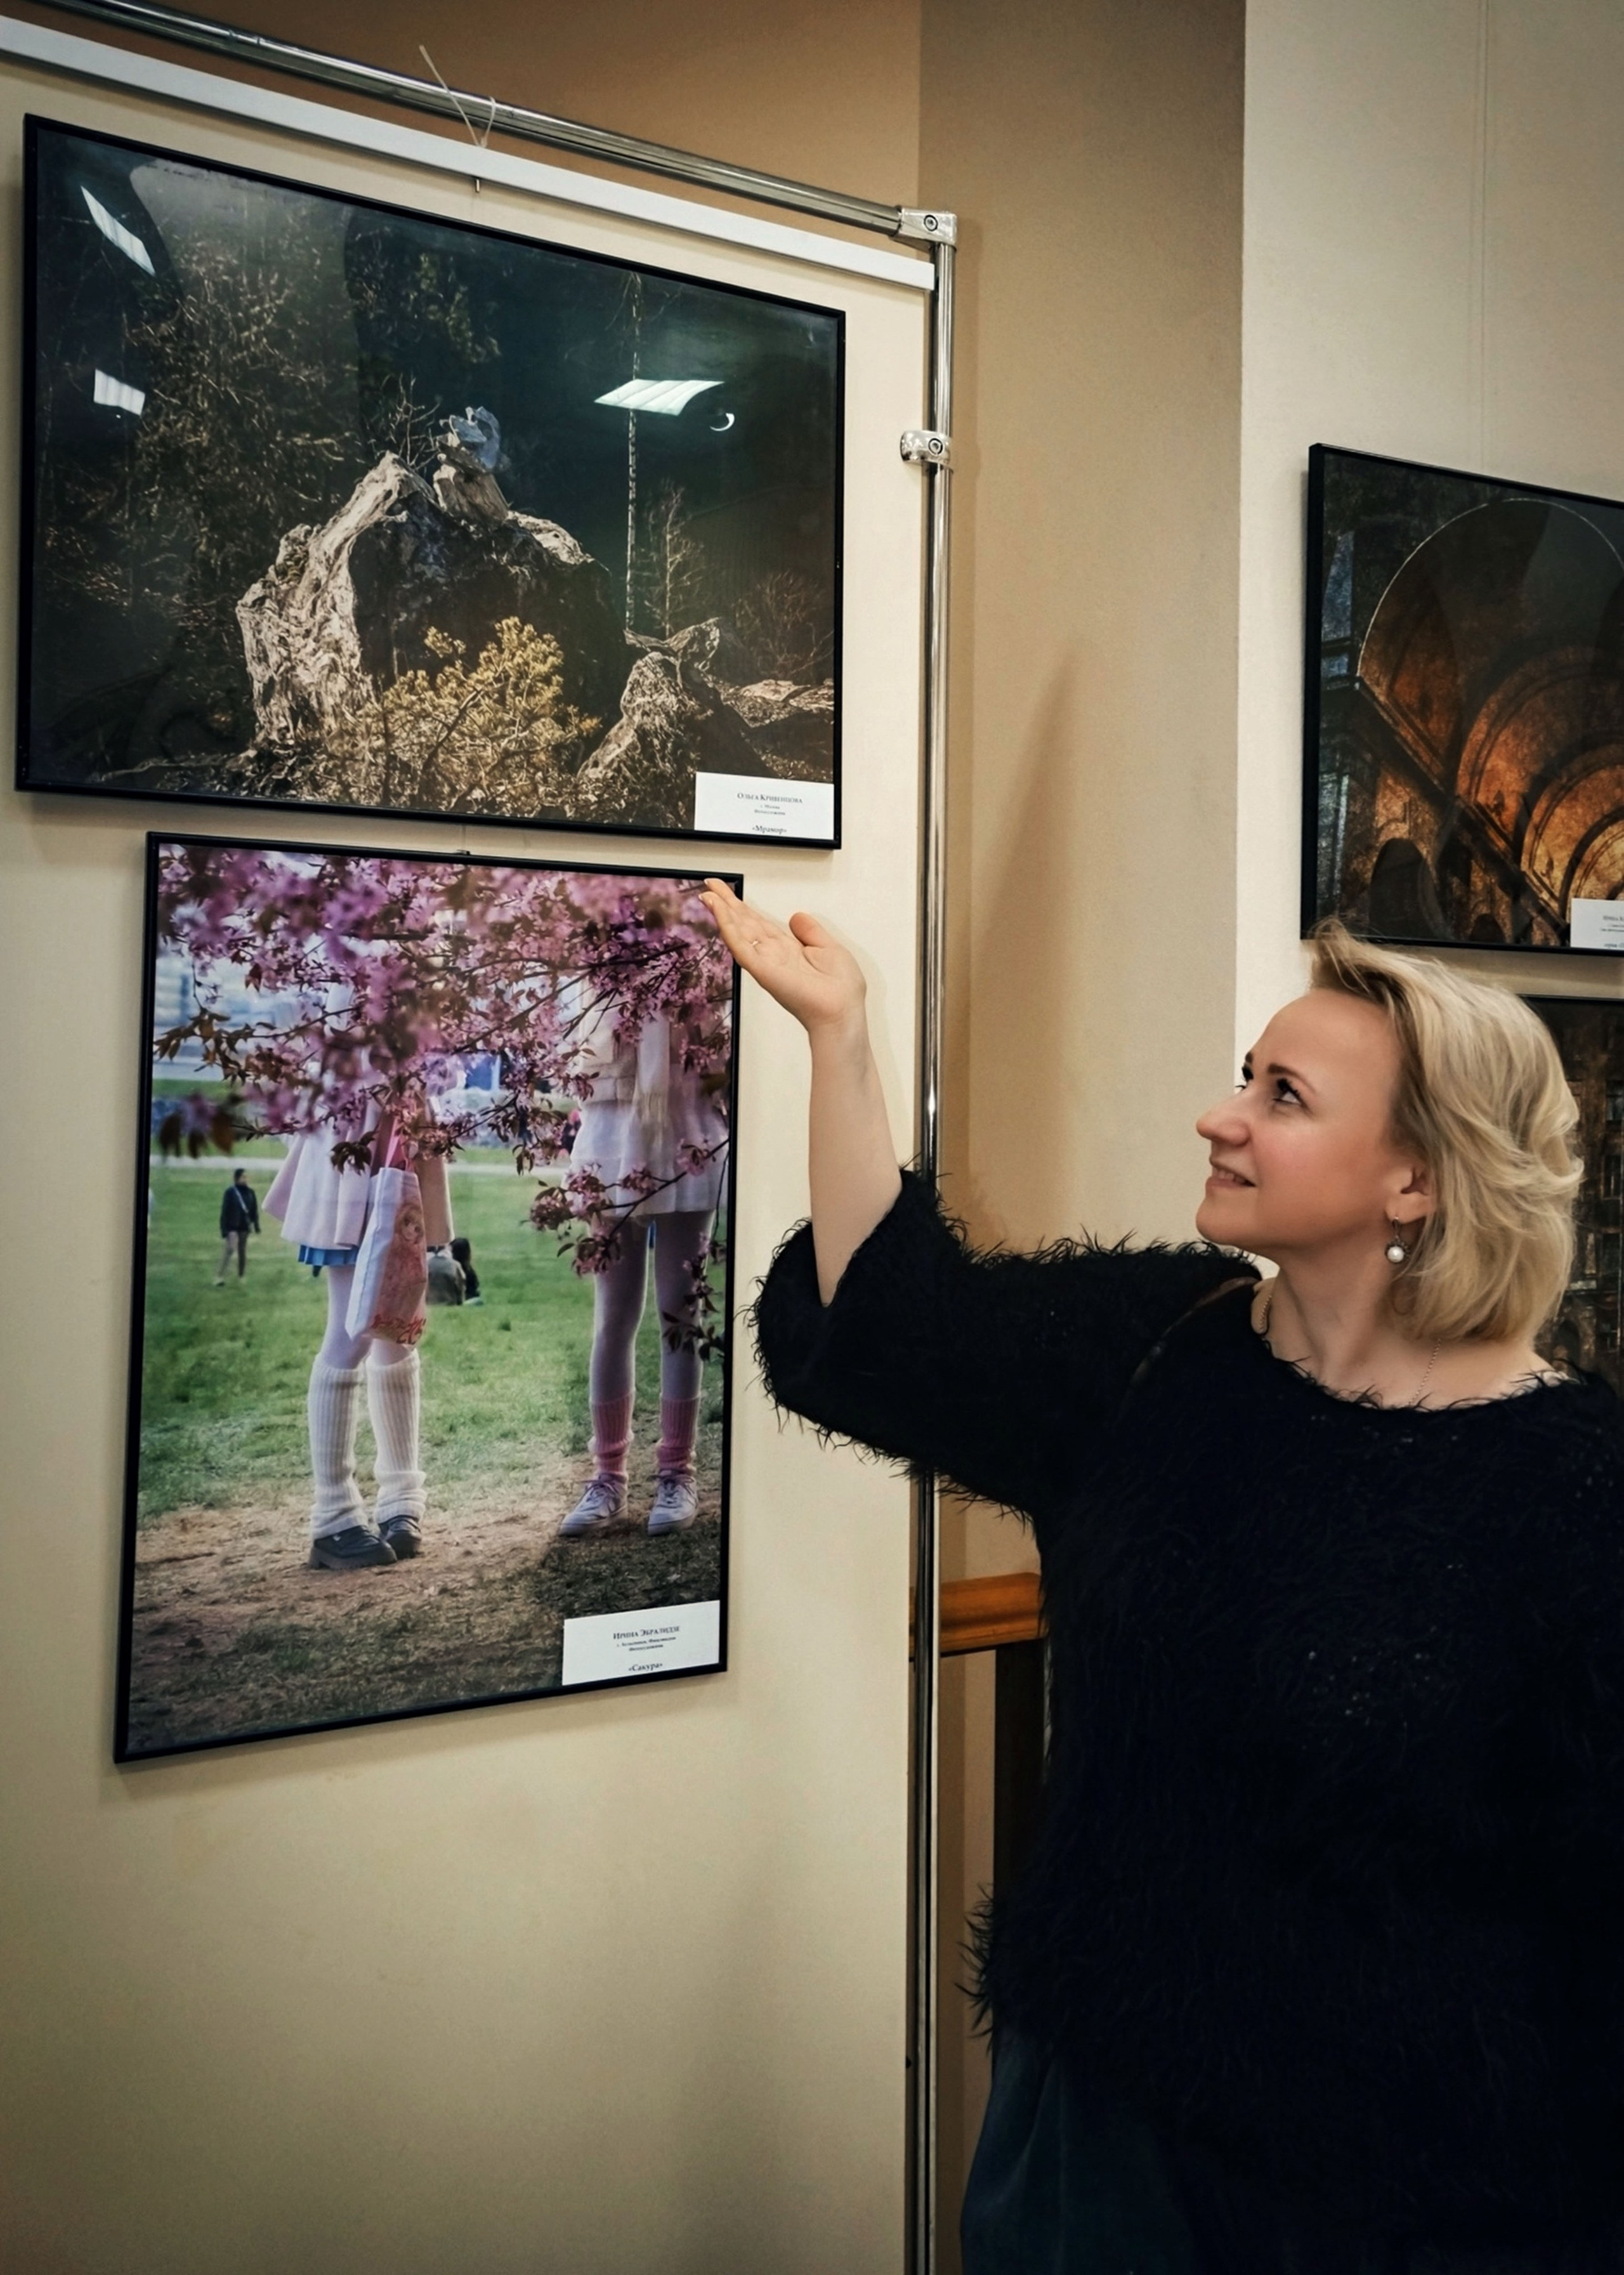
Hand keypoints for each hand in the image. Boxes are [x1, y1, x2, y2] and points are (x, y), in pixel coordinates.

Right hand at [700, 878, 866, 1037]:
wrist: (841, 1012)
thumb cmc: (841, 990)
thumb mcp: (828, 948)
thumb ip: (810, 932)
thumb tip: (795, 916)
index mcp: (787, 950)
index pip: (759, 924)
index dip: (744, 908)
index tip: (729, 892)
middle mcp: (773, 955)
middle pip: (745, 924)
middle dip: (727, 904)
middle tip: (710, 885)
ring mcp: (765, 962)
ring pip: (738, 932)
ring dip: (722, 912)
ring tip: (707, 894)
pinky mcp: (762, 970)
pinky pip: (741, 945)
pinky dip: (728, 926)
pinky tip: (719, 910)